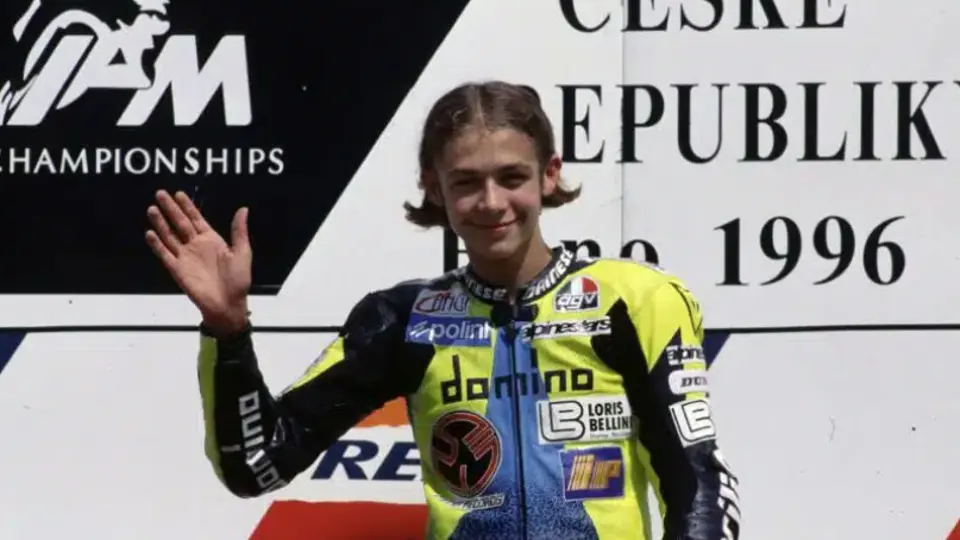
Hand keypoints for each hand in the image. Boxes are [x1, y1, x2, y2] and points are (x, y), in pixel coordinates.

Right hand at [145, 190, 251, 334]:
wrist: (228, 304)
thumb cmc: (238, 280)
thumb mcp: (242, 252)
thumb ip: (239, 231)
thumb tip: (243, 209)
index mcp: (212, 240)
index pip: (196, 219)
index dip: (187, 206)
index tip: (178, 194)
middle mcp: (196, 245)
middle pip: (179, 223)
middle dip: (170, 209)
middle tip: (160, 193)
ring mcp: (185, 257)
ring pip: (169, 236)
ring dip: (161, 223)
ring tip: (152, 208)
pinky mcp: (177, 269)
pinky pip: (165, 254)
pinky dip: (157, 244)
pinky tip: (150, 232)